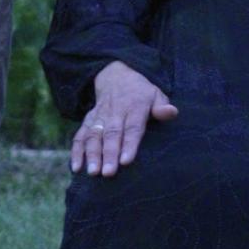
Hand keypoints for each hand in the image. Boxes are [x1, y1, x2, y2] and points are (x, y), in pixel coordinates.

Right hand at [71, 60, 177, 176]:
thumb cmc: (141, 93)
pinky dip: (76, 151)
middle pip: (111, 134)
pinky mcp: (88, 120)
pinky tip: (76, 167)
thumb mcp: (155, 94)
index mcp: (134, 106)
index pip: (132, 127)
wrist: (116, 75)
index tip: (126, 161)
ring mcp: (100, 116)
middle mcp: (115, 111)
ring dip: (92, 154)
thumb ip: (162, 106)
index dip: (129, 144)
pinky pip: (80, 135)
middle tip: (108, 173)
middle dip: (108, 154)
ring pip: (94, 135)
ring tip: (93, 173)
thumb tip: (172, 112)